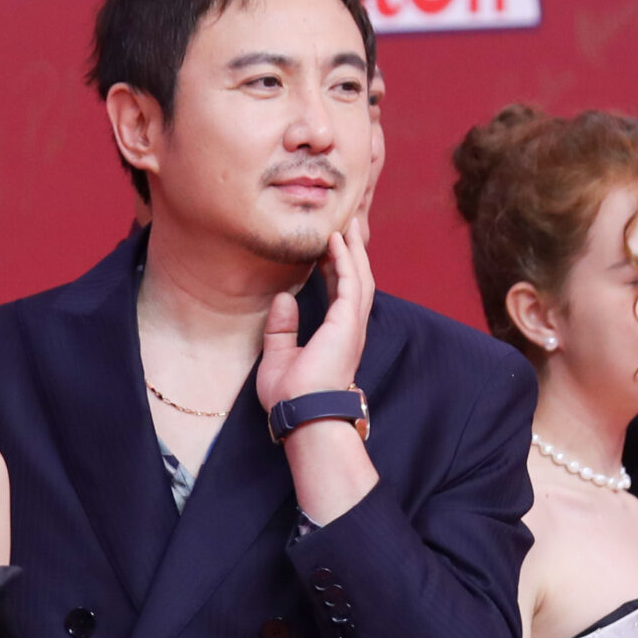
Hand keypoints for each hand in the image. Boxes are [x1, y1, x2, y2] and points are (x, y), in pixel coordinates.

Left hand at [257, 217, 372, 409]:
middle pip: (356, 279)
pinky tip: (336, 240)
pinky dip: (345, 259)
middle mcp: (350, 329)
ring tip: (345, 224)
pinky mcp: (348, 323)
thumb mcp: (278, 356)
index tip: (327, 247)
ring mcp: (352, 325)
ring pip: (359, 276)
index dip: (336, 267)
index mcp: (337, 336)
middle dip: (351, 252)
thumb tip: (282, 299)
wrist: (303, 414)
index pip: (340, 293)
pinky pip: (351, 282)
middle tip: (344, 225)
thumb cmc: (292, 395)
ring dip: (353, 249)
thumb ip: (282, 328)